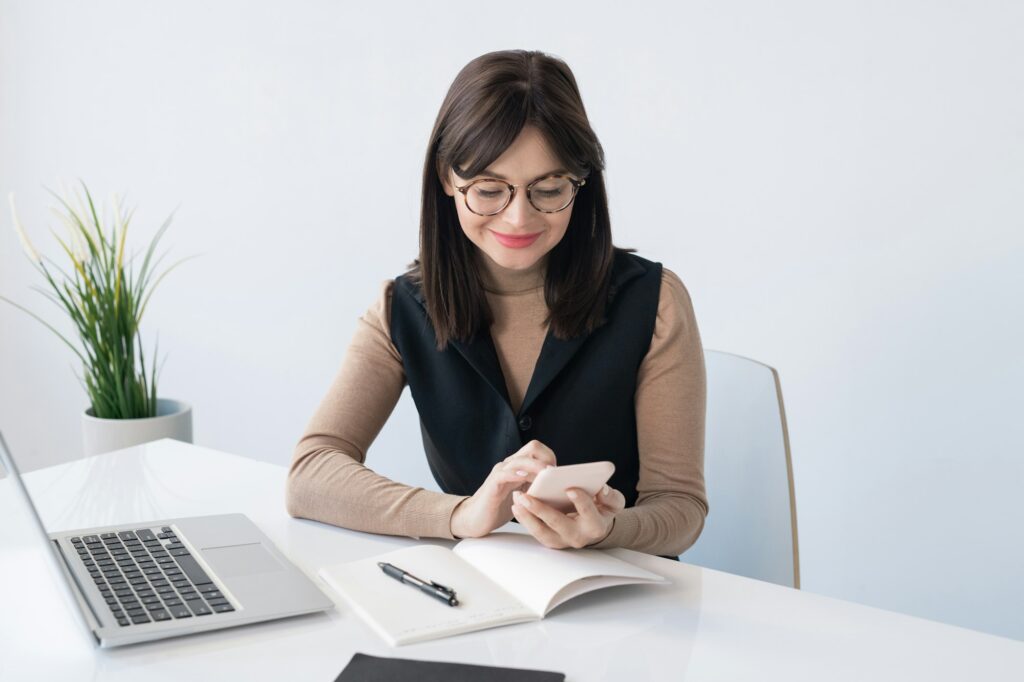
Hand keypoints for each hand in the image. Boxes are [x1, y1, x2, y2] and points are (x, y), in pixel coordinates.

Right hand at [450, 440, 556, 538]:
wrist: (476, 519)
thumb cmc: (501, 507)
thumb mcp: (525, 495)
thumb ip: (537, 487)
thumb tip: (559, 488)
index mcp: (519, 466)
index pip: (538, 449)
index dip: (550, 457)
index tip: (558, 473)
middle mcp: (510, 465)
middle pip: (532, 447)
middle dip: (547, 457)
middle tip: (554, 474)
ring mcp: (501, 472)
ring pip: (520, 460)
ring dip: (536, 466)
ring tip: (546, 475)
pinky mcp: (492, 484)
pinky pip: (504, 474)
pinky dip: (515, 474)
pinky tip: (524, 478)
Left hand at [511, 484, 625, 548]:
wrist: (593, 527)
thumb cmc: (601, 510)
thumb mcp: (613, 502)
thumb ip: (611, 497)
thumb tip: (602, 490)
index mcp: (595, 526)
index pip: (589, 514)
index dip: (581, 502)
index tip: (570, 488)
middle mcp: (578, 537)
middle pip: (558, 524)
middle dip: (541, 510)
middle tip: (526, 496)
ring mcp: (562, 541)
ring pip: (542, 532)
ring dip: (527, 516)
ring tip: (517, 499)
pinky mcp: (550, 541)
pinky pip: (535, 532)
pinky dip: (525, 519)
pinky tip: (517, 505)